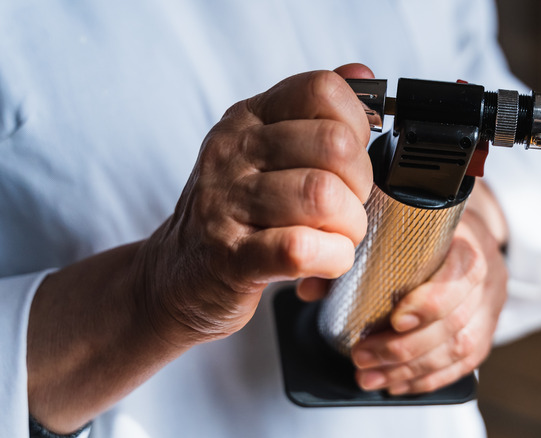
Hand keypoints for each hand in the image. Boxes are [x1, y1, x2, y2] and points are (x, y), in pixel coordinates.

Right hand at [138, 64, 373, 344]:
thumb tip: (361, 72)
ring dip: (350, 226)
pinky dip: (332, 258)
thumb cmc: (235, 213)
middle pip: (334, 145)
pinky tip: (326, 261)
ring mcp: (227, 203)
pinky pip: (300, 248)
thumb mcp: (265, 151)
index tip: (351, 158)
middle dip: (361, 183)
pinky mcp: (231, 257)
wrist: (176, 276)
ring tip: (339, 237)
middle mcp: (234, 152)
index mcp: (249, 118)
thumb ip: (313, 113)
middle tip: (350, 207)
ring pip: (323, 196)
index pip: (321, 90)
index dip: (356, 125)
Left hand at [349, 182, 508, 394]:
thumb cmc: (428, 229)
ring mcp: (491, 305)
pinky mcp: (487, 330)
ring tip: (370, 376)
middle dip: (404, 347)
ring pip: (460, 347)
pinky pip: (464, 365)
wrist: (467, 232)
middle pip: (455, 320)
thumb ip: (354, 255)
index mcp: (467, 240)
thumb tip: (311, 288)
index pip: (462, 272)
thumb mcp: (397, 227)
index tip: (395, 319)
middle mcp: (487, 273)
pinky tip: (397, 382)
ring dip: (410, 368)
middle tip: (363, 355)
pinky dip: (428, 378)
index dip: (431, 301)